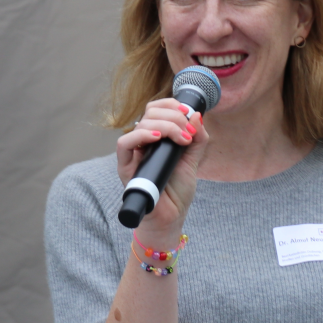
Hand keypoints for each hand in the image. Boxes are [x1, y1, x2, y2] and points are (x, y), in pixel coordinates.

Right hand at [115, 98, 207, 238]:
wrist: (171, 217)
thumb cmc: (177, 190)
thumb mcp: (193, 160)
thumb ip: (198, 139)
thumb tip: (197, 115)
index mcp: (156, 137)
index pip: (156, 109)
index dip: (171, 105)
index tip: (188, 113)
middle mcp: (142, 142)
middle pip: (150, 113)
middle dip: (174, 116)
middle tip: (189, 132)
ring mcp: (133, 154)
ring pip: (140, 124)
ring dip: (165, 126)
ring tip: (183, 139)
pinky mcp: (125, 168)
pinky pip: (124, 144)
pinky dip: (141, 136)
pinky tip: (159, 140)